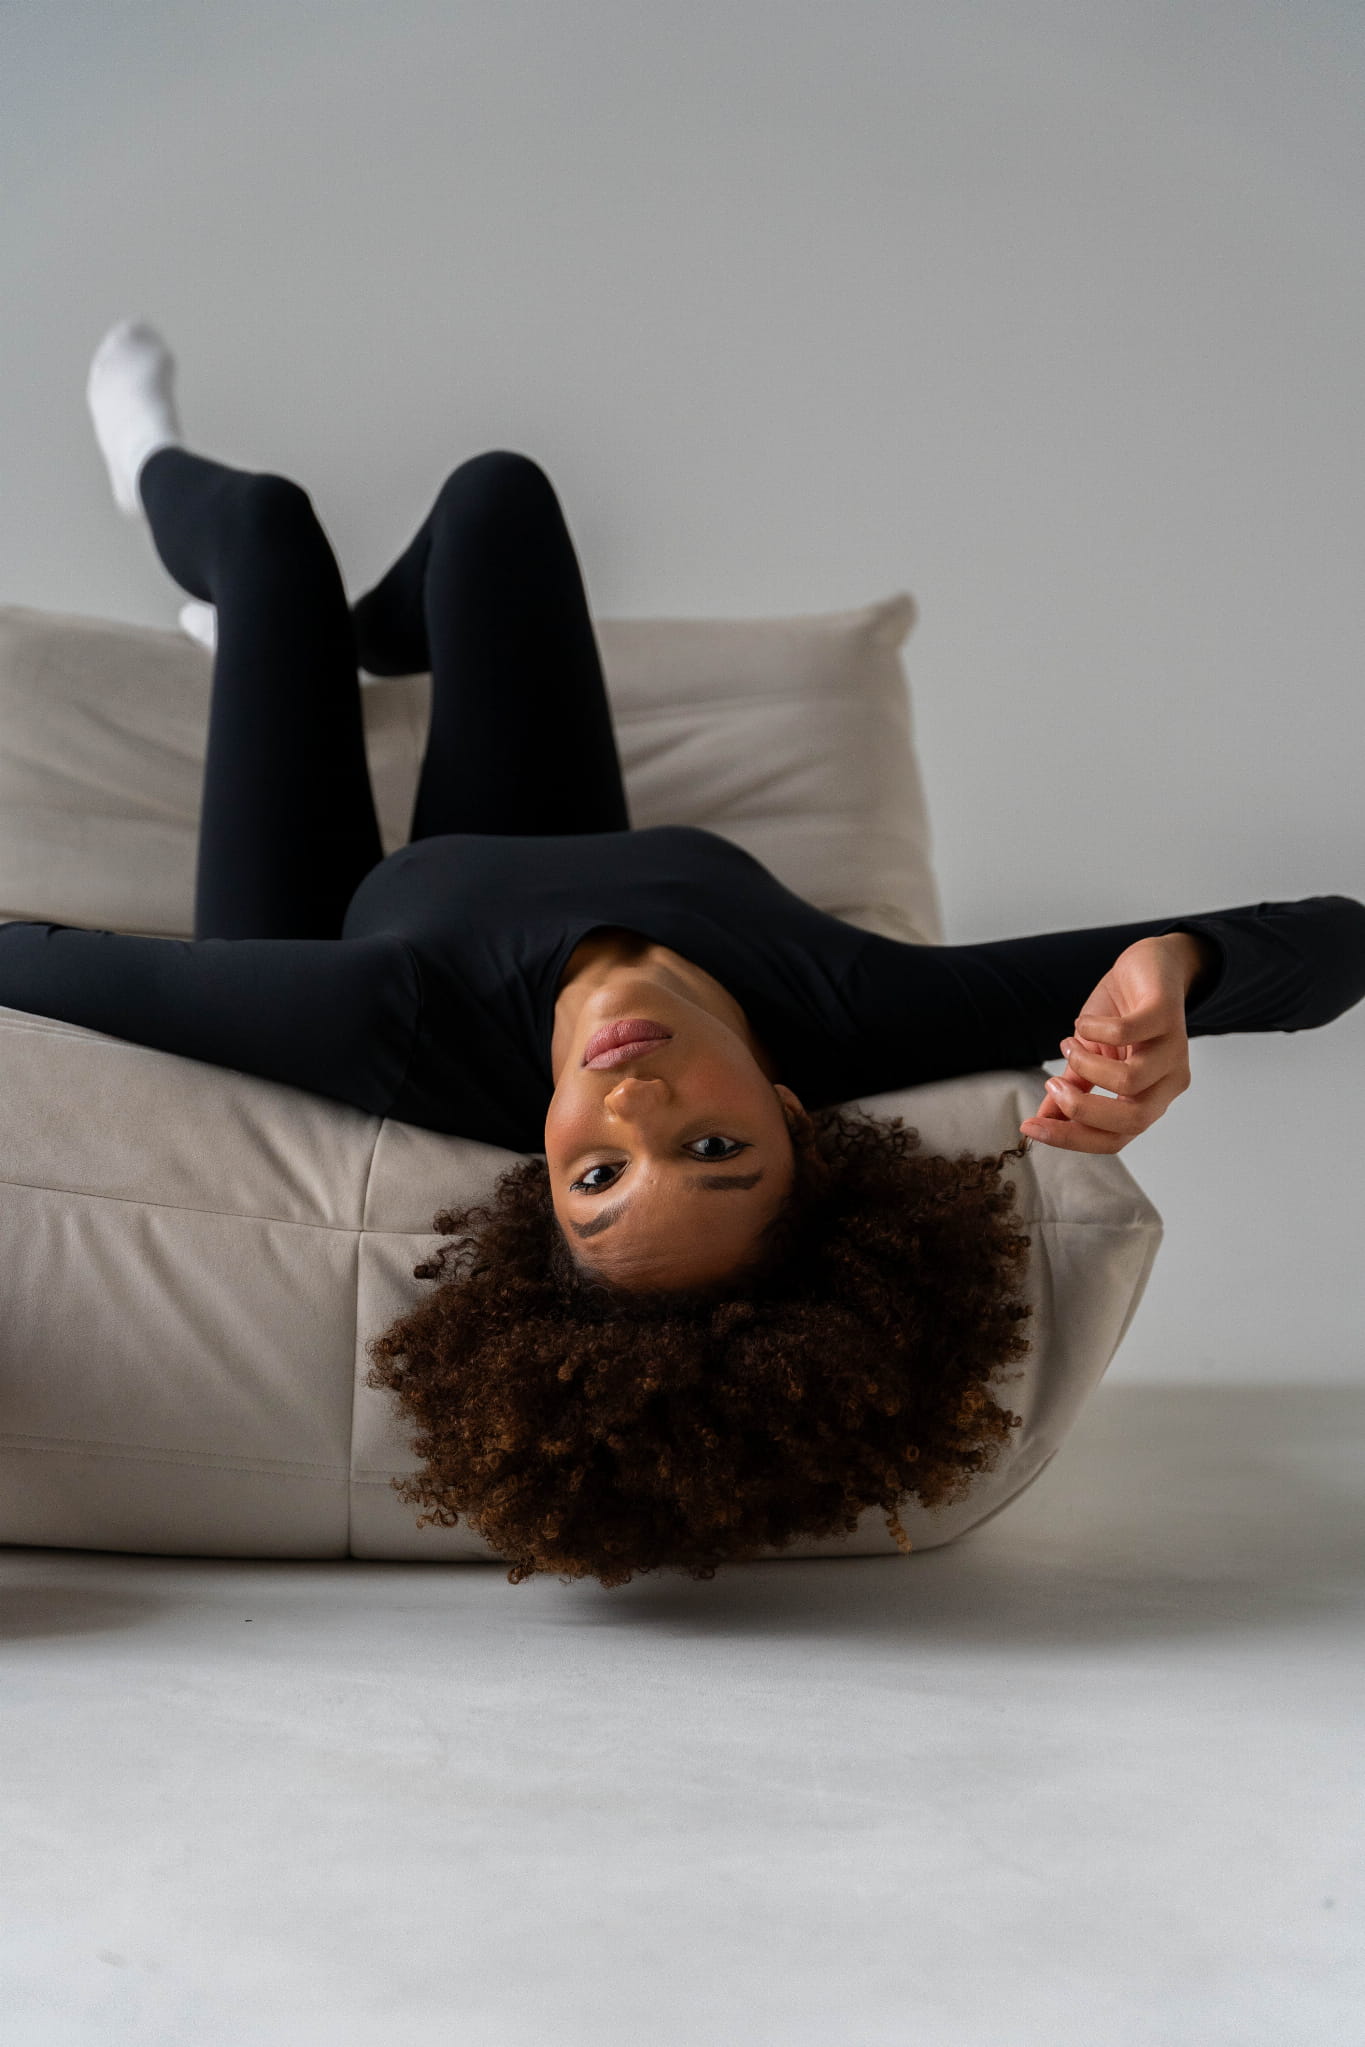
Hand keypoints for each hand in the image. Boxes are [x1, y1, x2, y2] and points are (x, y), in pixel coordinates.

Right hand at [1020, 934, 1201, 1153]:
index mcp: (1150, 1099)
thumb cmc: (1121, 1015)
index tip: (1029, 1127)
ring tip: (1069, 1045)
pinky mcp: (1168, 1015)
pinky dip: (1095, 1030)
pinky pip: (1128, 1033)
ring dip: (1086, 1065)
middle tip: (1052, 1085)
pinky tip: (1084, 1022)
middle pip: (1131, 1121)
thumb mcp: (1089, 1058)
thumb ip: (1072, 1090)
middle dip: (1081, 1110)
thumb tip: (1041, 1122)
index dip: (1071, 1139)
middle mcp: (1168, 1082)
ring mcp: (1173, 1050)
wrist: (1149, 966)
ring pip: (1130, 1081)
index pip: (1116, 1138)